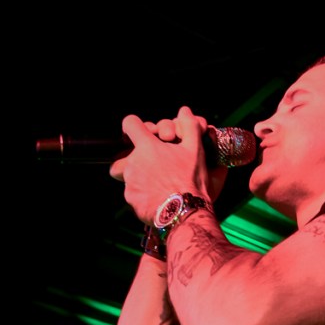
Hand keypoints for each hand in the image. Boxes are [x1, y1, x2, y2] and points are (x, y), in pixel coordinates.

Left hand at [110, 106, 227, 223]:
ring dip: (143, 177)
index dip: (136, 125)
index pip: (130, 124)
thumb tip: (185, 111)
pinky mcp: (132, 200)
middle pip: (129, 153)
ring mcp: (130, 183)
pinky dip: (144, 194)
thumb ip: (189, 127)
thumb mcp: (195, 150)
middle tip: (159, 166)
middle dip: (141, 158)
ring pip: (132, 174)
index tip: (142, 133)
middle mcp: (133, 163)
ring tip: (161, 185)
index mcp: (147, 147)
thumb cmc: (190, 180)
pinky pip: (134, 193)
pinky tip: (159, 198)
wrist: (185, 213)